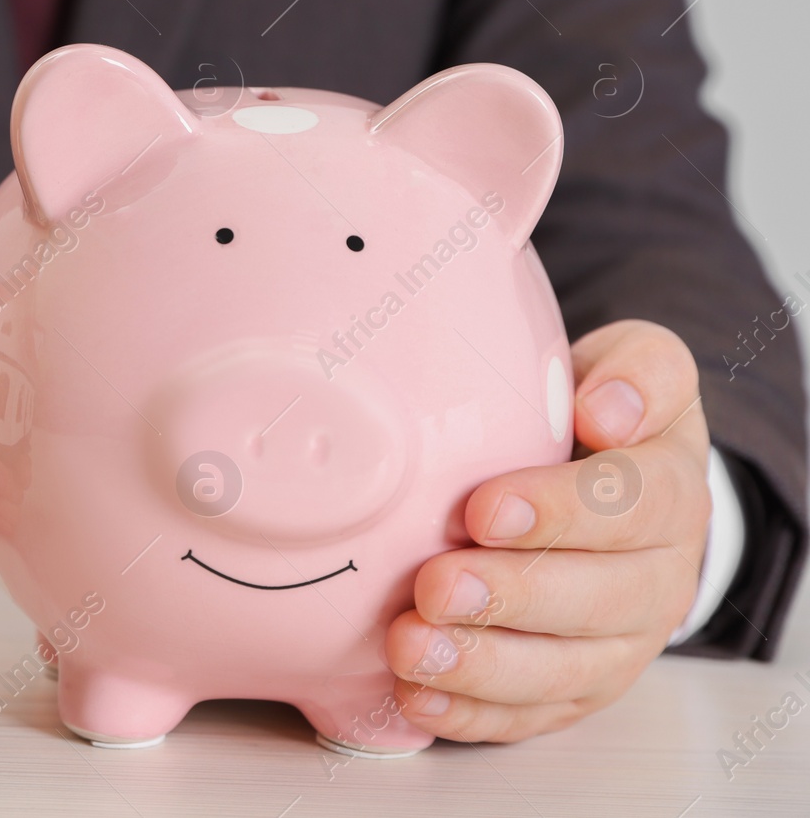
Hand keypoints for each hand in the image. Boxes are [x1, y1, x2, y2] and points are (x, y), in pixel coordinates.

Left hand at [387, 319, 711, 741]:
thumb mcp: (631, 367)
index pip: (632, 504)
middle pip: (598, 599)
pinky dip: (472, 713)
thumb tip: (604, 407)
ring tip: (411, 647)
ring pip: (564, 670)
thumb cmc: (597, 417)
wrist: (606, 478)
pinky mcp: (576, 687)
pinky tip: (415, 695)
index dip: (559, 512)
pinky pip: (532, 714)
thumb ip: (634, 372)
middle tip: (437, 586)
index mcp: (670, 491)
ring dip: (483, 665)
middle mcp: (657, 576)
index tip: (482, 509)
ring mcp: (619, 641)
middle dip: (512, 597)